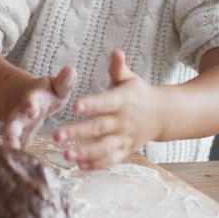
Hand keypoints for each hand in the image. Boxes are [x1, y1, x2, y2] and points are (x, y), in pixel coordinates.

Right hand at [2, 65, 75, 149]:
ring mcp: (17, 125)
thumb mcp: (56, 86)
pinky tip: (15, 161)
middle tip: (12, 132)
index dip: (30, 104)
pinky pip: (14, 145)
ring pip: (10, 133)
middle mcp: (21, 112)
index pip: (30, 100)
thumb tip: (72, 69)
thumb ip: (64, 81)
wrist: (24, 98)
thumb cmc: (46, 93)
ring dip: (10, 141)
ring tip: (11, 150)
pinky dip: (13, 153)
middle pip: (15, 118)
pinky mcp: (17, 137)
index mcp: (33, 98)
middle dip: (13, 125)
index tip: (31, 109)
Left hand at [55, 49, 161, 169]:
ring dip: (85, 153)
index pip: (105, 103)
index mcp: (122, 101)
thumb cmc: (137, 93)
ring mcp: (124, 138)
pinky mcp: (125, 151)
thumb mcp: (129, 78)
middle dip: (77, 133)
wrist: (162, 115)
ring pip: (104, 148)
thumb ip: (118, 68)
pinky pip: (111, 160)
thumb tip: (115, 50)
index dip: (91, 104)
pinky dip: (97, 165)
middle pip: (99, 128)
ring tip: (65, 155)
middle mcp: (122, 121)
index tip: (74, 106)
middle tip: (56, 136)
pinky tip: (79, 167)